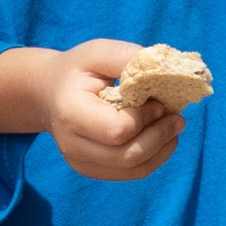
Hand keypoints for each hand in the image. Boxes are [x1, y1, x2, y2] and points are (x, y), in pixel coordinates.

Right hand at [42, 39, 190, 182]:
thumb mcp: (97, 52)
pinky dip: (153, 157)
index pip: (118, 130)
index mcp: (71, 113)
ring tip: (174, 127)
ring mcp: (80, 162)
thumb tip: (164, 69)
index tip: (158, 101)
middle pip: (128, 156)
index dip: (145, 118)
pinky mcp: (91, 170)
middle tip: (178, 118)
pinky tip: (161, 138)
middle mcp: (72, 145)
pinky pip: (131, 173)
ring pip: (134, 169)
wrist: (48, 93)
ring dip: (162, 149)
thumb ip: (128, 57)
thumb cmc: (76, 70)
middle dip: (161, 137)